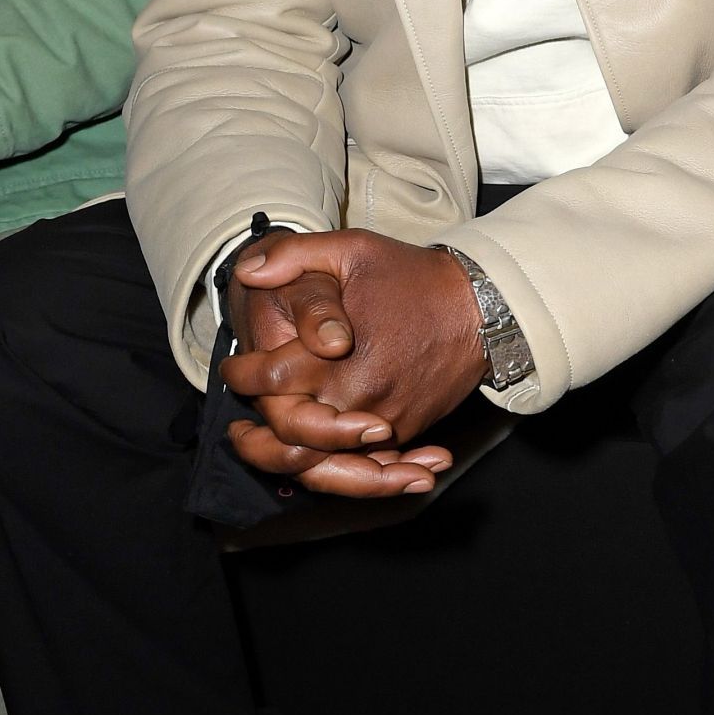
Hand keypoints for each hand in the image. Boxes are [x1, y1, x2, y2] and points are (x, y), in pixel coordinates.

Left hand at [226, 228, 486, 492]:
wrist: (480, 307)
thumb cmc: (413, 276)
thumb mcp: (353, 249)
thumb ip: (295, 257)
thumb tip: (248, 270)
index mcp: (336, 354)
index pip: (270, 381)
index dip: (242, 375)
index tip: (232, 368)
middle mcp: (357, 395)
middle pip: (291, 434)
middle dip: (257, 436)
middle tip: (239, 426)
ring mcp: (384, 419)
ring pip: (325, 462)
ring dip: (291, 459)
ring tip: (266, 448)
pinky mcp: (405, 430)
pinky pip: (364, 462)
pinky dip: (337, 466)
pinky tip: (314, 458)